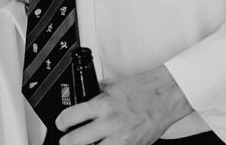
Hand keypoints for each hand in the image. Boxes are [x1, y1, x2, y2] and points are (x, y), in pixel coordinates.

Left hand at [55, 65, 191, 144]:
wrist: (165, 96)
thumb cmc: (141, 90)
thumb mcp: (111, 86)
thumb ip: (95, 94)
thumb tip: (80, 99)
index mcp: (102, 105)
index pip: (70, 118)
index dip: (61, 123)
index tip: (61, 124)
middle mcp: (110, 123)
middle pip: (76, 141)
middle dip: (67, 141)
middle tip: (67, 140)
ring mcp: (122, 139)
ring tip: (84, 143)